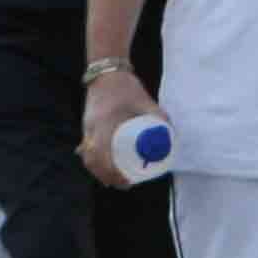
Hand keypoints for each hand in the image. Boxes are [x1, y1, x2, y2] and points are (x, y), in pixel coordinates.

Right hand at [80, 68, 162, 188]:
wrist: (106, 73)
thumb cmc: (126, 87)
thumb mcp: (145, 100)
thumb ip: (158, 115)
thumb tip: (171, 133)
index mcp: (105, 123)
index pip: (103, 154)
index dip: (113, 171)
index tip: (126, 180)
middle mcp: (92, 128)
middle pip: (93, 160)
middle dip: (107, 176)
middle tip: (124, 184)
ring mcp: (87, 127)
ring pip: (87, 157)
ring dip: (99, 171)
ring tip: (114, 181)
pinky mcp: (87, 127)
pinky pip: (86, 149)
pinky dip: (93, 161)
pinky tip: (102, 170)